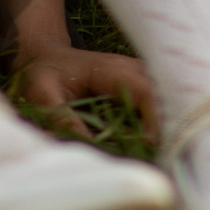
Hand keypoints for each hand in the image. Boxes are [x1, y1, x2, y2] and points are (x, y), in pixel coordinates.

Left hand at [15, 43, 161, 139]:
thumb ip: (61, 118)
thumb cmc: (43, 74)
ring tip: (163, 150)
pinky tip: (155, 141)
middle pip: (162, 93)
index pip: (144, 91)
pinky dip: (160, 119)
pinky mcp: (137, 84)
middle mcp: (130, 69)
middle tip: (164, 153)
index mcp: (110, 70)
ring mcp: (136, 75)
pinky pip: (157, 101)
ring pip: (164, 96)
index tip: (152, 145)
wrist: (46, 55)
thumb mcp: (42, 94)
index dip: (153, 118)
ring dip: (166, 120)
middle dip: (167, 122)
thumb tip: (88, 147)